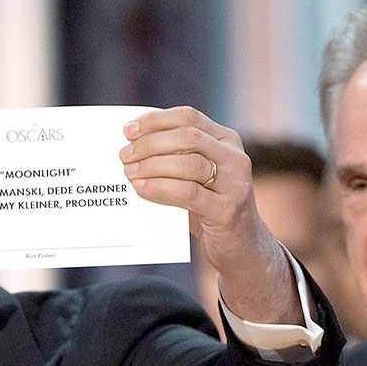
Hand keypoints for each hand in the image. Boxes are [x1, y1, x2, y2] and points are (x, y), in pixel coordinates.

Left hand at [121, 107, 293, 323]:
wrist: (241, 248)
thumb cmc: (211, 210)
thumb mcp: (198, 178)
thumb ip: (176, 158)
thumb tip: (133, 146)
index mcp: (228, 141)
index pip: (189, 117)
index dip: (156, 120)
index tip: (128, 130)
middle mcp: (236, 159)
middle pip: (188, 137)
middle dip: (150, 143)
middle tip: (125, 155)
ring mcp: (235, 185)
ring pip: (189, 164)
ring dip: (153, 166)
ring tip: (130, 172)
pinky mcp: (228, 211)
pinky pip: (189, 193)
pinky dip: (160, 188)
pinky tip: (141, 189)